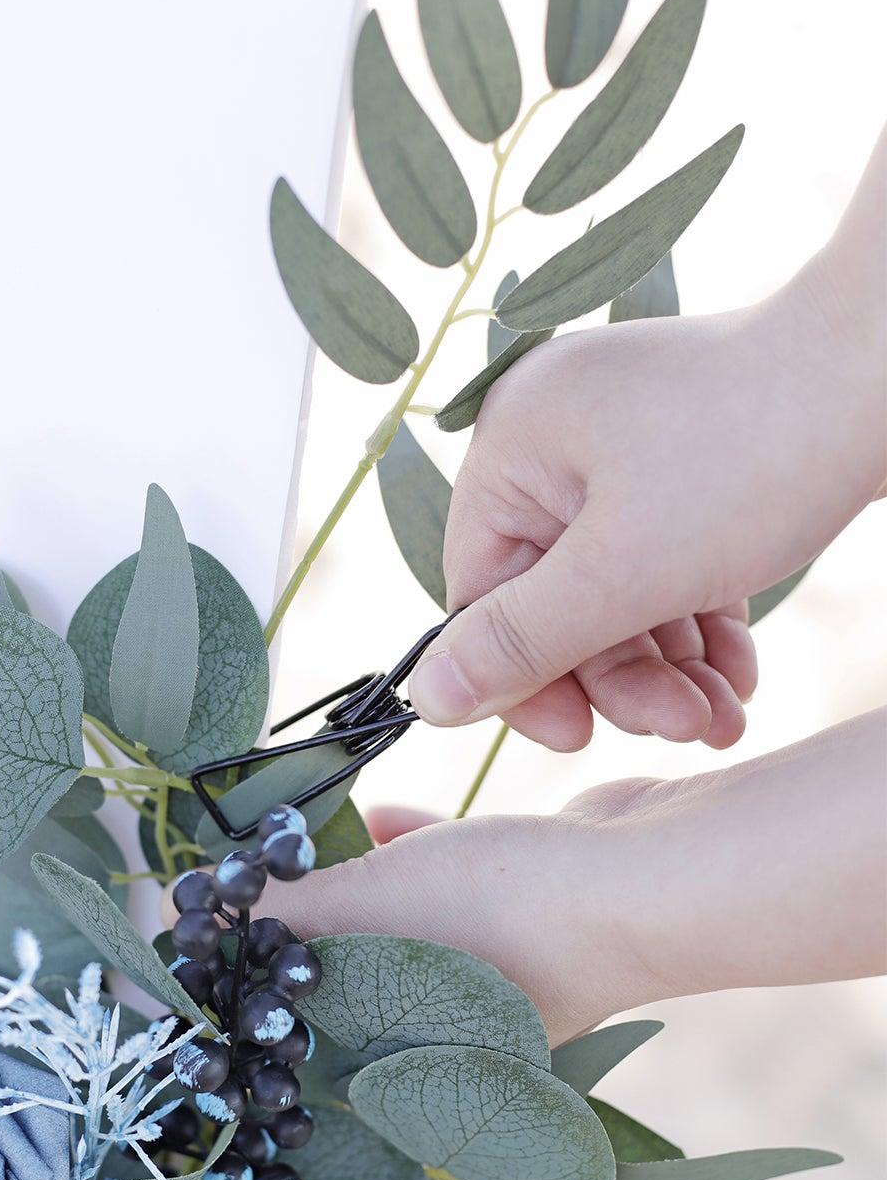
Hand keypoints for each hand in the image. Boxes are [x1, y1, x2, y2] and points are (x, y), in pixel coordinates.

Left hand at [264, 713, 886, 1045]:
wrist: (648, 878)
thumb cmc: (504, 914)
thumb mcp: (368, 907)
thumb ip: (284, 912)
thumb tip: (210, 909)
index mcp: (406, 1062)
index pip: (300, 1054)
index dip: (246, 1010)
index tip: (198, 964)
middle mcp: (444, 1035)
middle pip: (341, 989)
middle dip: (290, 942)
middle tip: (238, 890)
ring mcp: (490, 979)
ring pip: (392, 933)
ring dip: (347, 891)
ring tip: (300, 846)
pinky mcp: (525, 917)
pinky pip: (440, 891)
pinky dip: (405, 858)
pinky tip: (375, 814)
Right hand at [410, 129, 886, 750]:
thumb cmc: (755, 453)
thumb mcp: (622, 572)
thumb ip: (518, 642)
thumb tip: (425, 698)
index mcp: (514, 444)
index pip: (482, 592)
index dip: (525, 679)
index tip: (578, 739)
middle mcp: (559, 440)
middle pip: (557, 599)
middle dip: (621, 676)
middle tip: (683, 725)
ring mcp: (629, 450)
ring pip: (620, 591)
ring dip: (668, 667)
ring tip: (722, 718)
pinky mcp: (692, 465)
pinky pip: (669, 564)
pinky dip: (699, 625)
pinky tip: (739, 677)